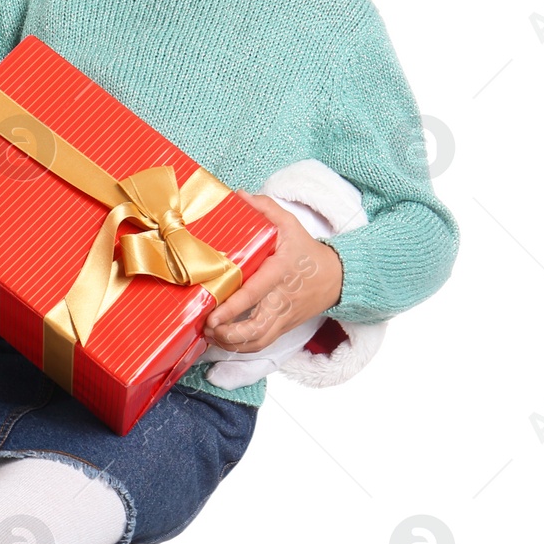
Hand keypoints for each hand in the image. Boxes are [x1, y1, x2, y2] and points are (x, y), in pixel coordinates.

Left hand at [203, 193, 342, 353]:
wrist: (336, 278)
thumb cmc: (306, 250)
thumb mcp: (290, 224)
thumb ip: (265, 208)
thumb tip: (238, 195)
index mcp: (279, 273)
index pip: (254, 294)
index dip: (232, 308)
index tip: (212, 314)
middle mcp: (281, 300)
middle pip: (256, 329)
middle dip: (229, 335)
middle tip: (207, 327)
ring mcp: (283, 317)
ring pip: (258, 342)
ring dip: (232, 344)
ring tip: (210, 335)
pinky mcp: (283, 327)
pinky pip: (262, 344)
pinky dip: (241, 347)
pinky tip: (222, 340)